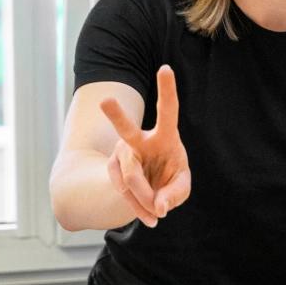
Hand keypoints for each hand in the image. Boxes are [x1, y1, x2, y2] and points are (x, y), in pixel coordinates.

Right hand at [100, 65, 190, 227]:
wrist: (149, 189)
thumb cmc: (170, 178)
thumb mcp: (181, 185)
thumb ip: (175, 194)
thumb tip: (159, 207)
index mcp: (165, 135)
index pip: (168, 109)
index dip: (167, 89)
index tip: (165, 68)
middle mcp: (140, 140)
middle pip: (127, 130)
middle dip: (116, 115)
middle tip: (104, 101)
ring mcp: (122, 153)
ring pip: (131, 178)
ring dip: (146, 201)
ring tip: (157, 216)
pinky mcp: (111, 169)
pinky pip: (123, 192)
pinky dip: (137, 208)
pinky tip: (148, 216)